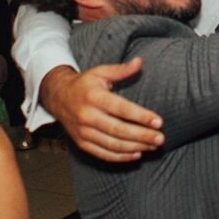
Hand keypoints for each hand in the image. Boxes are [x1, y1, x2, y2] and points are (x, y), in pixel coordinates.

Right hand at [40, 60, 164, 162]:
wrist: (58, 97)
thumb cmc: (84, 84)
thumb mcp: (100, 72)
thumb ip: (121, 70)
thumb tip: (140, 62)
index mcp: (94, 97)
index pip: (121, 109)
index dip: (141, 116)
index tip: (159, 121)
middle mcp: (87, 116)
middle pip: (119, 130)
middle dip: (142, 136)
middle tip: (160, 139)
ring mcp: (83, 132)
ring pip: (113, 144)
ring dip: (135, 147)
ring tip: (153, 147)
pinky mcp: (82, 143)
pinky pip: (103, 153)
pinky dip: (120, 157)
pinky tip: (136, 154)